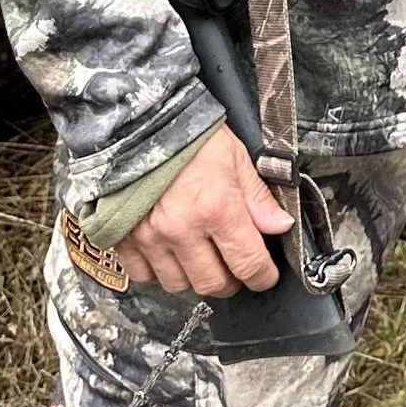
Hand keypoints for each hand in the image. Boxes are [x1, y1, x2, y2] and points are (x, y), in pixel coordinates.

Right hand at [117, 124, 293, 299]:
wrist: (140, 122)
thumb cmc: (190, 136)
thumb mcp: (236, 158)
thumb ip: (259, 198)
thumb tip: (280, 226)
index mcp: (217, 208)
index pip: (248, 264)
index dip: (263, 276)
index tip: (265, 275)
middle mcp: (183, 228)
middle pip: (213, 284)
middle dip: (231, 281)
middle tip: (234, 267)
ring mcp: (151, 236)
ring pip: (179, 285)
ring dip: (194, 278)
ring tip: (202, 258)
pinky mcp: (125, 238)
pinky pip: (144, 276)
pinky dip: (159, 272)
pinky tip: (170, 254)